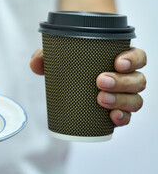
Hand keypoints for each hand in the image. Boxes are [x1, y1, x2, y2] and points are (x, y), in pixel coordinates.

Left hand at [30, 47, 146, 126]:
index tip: (118, 62)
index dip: (133, 59)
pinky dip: (122, 118)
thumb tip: (36, 63)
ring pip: (135, 100)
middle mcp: (126, 78)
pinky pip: (126, 117)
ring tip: (101, 99)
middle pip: (137, 80)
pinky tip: (112, 118)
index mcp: (118, 60)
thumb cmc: (70, 66)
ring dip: (120, 100)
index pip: (137, 57)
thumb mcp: (58, 57)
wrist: (68, 84)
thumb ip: (45, 56)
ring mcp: (123, 97)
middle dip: (121, 82)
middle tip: (100, 81)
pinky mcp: (116, 112)